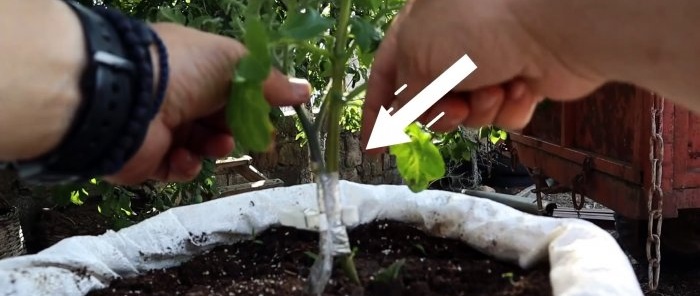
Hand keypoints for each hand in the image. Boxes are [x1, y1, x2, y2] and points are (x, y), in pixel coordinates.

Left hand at [106, 23, 309, 184]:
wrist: (126, 99)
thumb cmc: (184, 70)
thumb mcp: (235, 66)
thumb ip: (271, 83)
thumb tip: (307, 92)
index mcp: (194, 66)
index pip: (228, 87)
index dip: (249, 103)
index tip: (267, 115)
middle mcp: (176, 95)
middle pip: (218, 120)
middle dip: (235, 128)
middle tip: (250, 135)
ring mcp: (160, 127)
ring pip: (201, 146)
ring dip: (213, 147)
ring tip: (214, 144)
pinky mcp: (146, 158)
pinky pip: (177, 168)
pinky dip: (185, 166)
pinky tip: (182, 157)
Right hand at [361, 0, 604, 151]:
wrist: (552, 22)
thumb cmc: (476, 26)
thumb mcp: (419, 56)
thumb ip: (403, 94)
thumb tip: (396, 116)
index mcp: (417, 31)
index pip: (387, 79)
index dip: (377, 115)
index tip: (372, 149)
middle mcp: (450, 48)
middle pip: (430, 103)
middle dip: (443, 112)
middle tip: (456, 106)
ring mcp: (488, 65)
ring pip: (468, 114)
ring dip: (480, 108)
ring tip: (496, 86)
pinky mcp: (519, 82)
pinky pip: (502, 115)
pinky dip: (509, 107)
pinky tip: (522, 85)